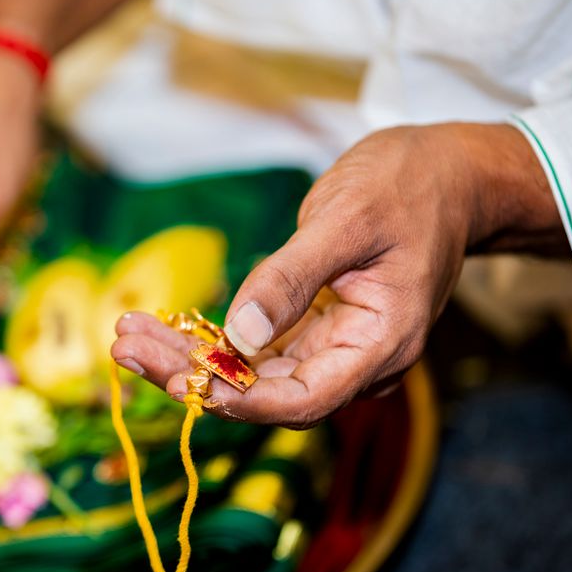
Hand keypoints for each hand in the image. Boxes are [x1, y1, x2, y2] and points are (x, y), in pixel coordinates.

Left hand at [112, 123, 564, 427]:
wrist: (444, 172)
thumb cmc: (406, 187)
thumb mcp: (345, 220)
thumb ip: (292, 277)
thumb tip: (239, 334)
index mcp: (381, 343)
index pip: (303, 399)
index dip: (238, 400)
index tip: (176, 379)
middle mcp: (358, 359)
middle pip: (266, 391)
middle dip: (193, 372)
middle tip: (126, 344)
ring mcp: (336, 346)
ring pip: (255, 373)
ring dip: (192, 356)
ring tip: (128, 335)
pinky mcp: (317, 328)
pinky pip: (259, 348)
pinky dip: (212, 338)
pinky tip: (166, 325)